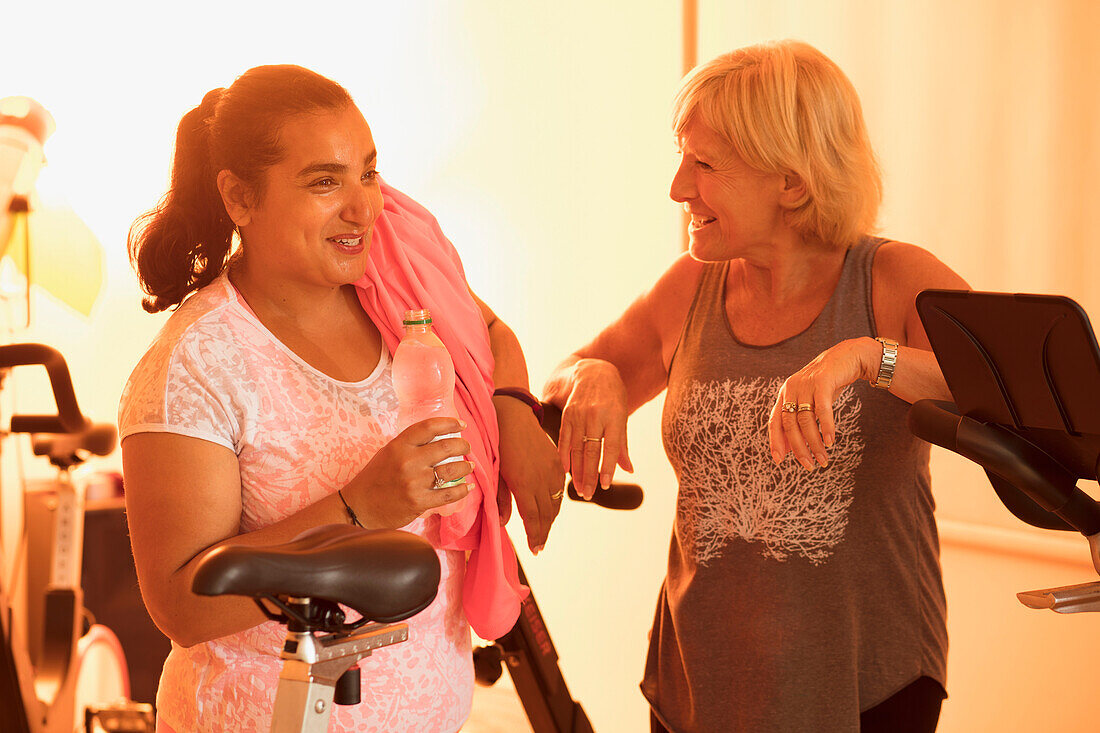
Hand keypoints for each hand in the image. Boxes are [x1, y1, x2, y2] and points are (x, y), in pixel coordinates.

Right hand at [349, 417, 472, 527]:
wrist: (358, 507)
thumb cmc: (375, 478)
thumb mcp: (388, 453)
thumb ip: (410, 445)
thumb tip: (438, 438)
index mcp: (399, 445)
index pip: (429, 427)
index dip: (449, 423)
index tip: (461, 425)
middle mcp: (407, 461)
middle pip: (446, 447)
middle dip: (462, 446)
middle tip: (466, 447)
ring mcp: (414, 482)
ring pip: (451, 470)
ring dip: (465, 466)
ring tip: (468, 466)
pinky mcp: (419, 502)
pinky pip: (449, 494)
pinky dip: (462, 490)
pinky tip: (467, 487)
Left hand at [494, 395, 565, 552]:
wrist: (512, 415)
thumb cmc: (497, 444)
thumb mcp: (494, 473)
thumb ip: (500, 499)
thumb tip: (503, 523)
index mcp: (524, 485)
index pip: (534, 519)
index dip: (536, 536)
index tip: (536, 550)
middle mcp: (541, 480)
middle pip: (547, 514)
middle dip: (543, 532)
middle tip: (539, 545)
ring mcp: (552, 470)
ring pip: (556, 502)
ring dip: (551, 518)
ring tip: (544, 530)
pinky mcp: (556, 461)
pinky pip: (561, 486)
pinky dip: (557, 500)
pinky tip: (551, 506)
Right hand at [556, 358, 632, 498]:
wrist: (594, 371)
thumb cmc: (613, 397)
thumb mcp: (622, 416)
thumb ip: (622, 444)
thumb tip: (628, 469)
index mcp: (614, 416)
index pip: (610, 447)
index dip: (607, 467)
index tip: (605, 485)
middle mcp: (595, 415)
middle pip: (591, 451)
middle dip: (589, 475)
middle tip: (588, 494)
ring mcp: (579, 414)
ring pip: (576, 448)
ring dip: (576, 471)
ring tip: (579, 489)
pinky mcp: (567, 414)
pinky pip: (564, 438)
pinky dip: (564, 456)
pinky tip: (565, 470)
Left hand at [767, 338, 876, 469]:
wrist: (848, 357)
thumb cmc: (827, 383)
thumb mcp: (810, 401)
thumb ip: (799, 420)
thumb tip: (792, 449)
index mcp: (785, 393)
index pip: (774, 421)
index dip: (776, 441)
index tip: (779, 460)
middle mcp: (792, 388)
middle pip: (790, 423)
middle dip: (798, 448)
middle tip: (808, 465)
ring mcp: (806, 384)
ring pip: (806, 420)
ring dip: (814, 443)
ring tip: (823, 459)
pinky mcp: (823, 382)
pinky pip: (822, 410)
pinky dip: (826, 428)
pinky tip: (830, 442)